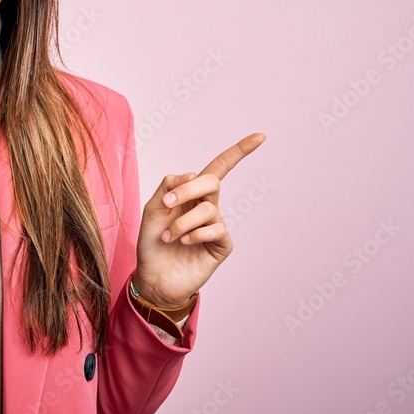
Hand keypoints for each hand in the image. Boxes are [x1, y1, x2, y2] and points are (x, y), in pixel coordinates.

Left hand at [132, 133, 265, 308]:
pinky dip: (195, 234)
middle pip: (211, 181)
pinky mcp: (222, 245)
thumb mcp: (153, 209)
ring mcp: (216, 225)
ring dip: (183, 222)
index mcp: (193, 193)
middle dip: (188, 189)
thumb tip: (192, 173)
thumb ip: (169, 187)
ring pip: (208, 209)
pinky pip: (215, 229)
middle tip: (168, 204)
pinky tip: (184, 243)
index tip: (261, 136)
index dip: (239, 151)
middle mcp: (207, 206)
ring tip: (169, 236)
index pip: (219, 167)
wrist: (154, 276)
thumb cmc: (153, 243)